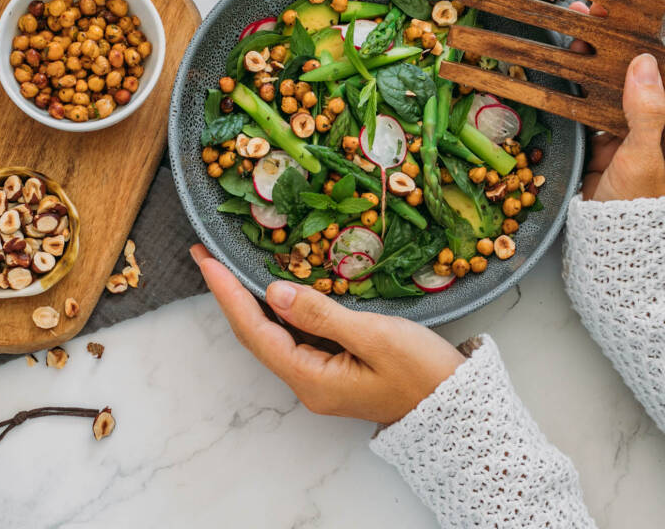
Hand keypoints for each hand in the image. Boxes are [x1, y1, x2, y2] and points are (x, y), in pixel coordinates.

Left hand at [191, 245, 465, 423]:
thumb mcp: (375, 336)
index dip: (228, 294)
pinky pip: (295, 336)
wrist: (457, 407)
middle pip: (256, 334)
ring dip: (250, 301)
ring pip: (273, 335)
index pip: (255, 331)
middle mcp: (307, 382)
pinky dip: (279, 310)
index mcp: (312, 378)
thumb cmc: (422, 373)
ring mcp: (320, 378)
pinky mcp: (334, 370)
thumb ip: (322, 314)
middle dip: (229, 295)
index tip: (206, 261)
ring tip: (229, 267)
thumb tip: (275, 292)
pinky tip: (274, 288)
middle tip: (207, 257)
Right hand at [569, 1, 664, 200]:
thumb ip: (645, 114)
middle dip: (625, 50)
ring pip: (620, 92)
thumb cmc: (637, 216)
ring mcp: (638, 140)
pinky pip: (598, 109)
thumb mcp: (644, 163)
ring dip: (600, 63)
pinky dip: (584, 87)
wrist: (606, 252)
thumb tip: (645, 62)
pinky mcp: (610, 146)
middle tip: (605, 14)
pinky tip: (571, 59)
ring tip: (582, 27)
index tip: (643, 19)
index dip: (663, 51)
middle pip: (650, 83)